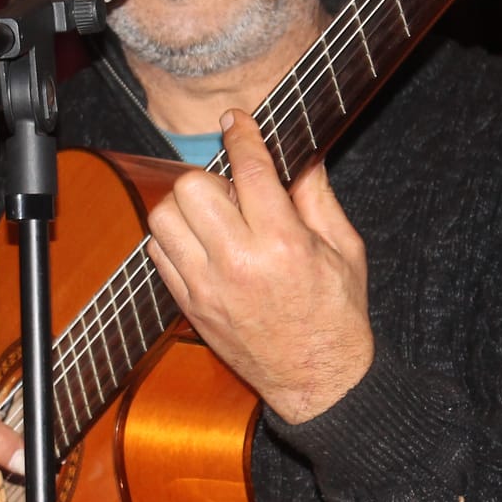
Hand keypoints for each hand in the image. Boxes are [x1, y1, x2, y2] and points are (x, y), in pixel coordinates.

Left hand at [145, 109, 373, 423]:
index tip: (236, 120)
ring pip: (164, 217)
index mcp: (282, 244)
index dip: (240, 134)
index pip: (249, 169)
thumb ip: (318, 198)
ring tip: (215, 217)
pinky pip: (157, 254)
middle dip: (212, 178)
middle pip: (193, 187)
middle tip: (234, 191)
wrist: (318, 381)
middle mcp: (238, 263)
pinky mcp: (190, 305)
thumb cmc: (336, 318)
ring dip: (186, 207)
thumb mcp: (345, 251)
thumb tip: (302, 157)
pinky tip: (201, 243)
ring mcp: (207, 287)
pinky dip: (173, 239)